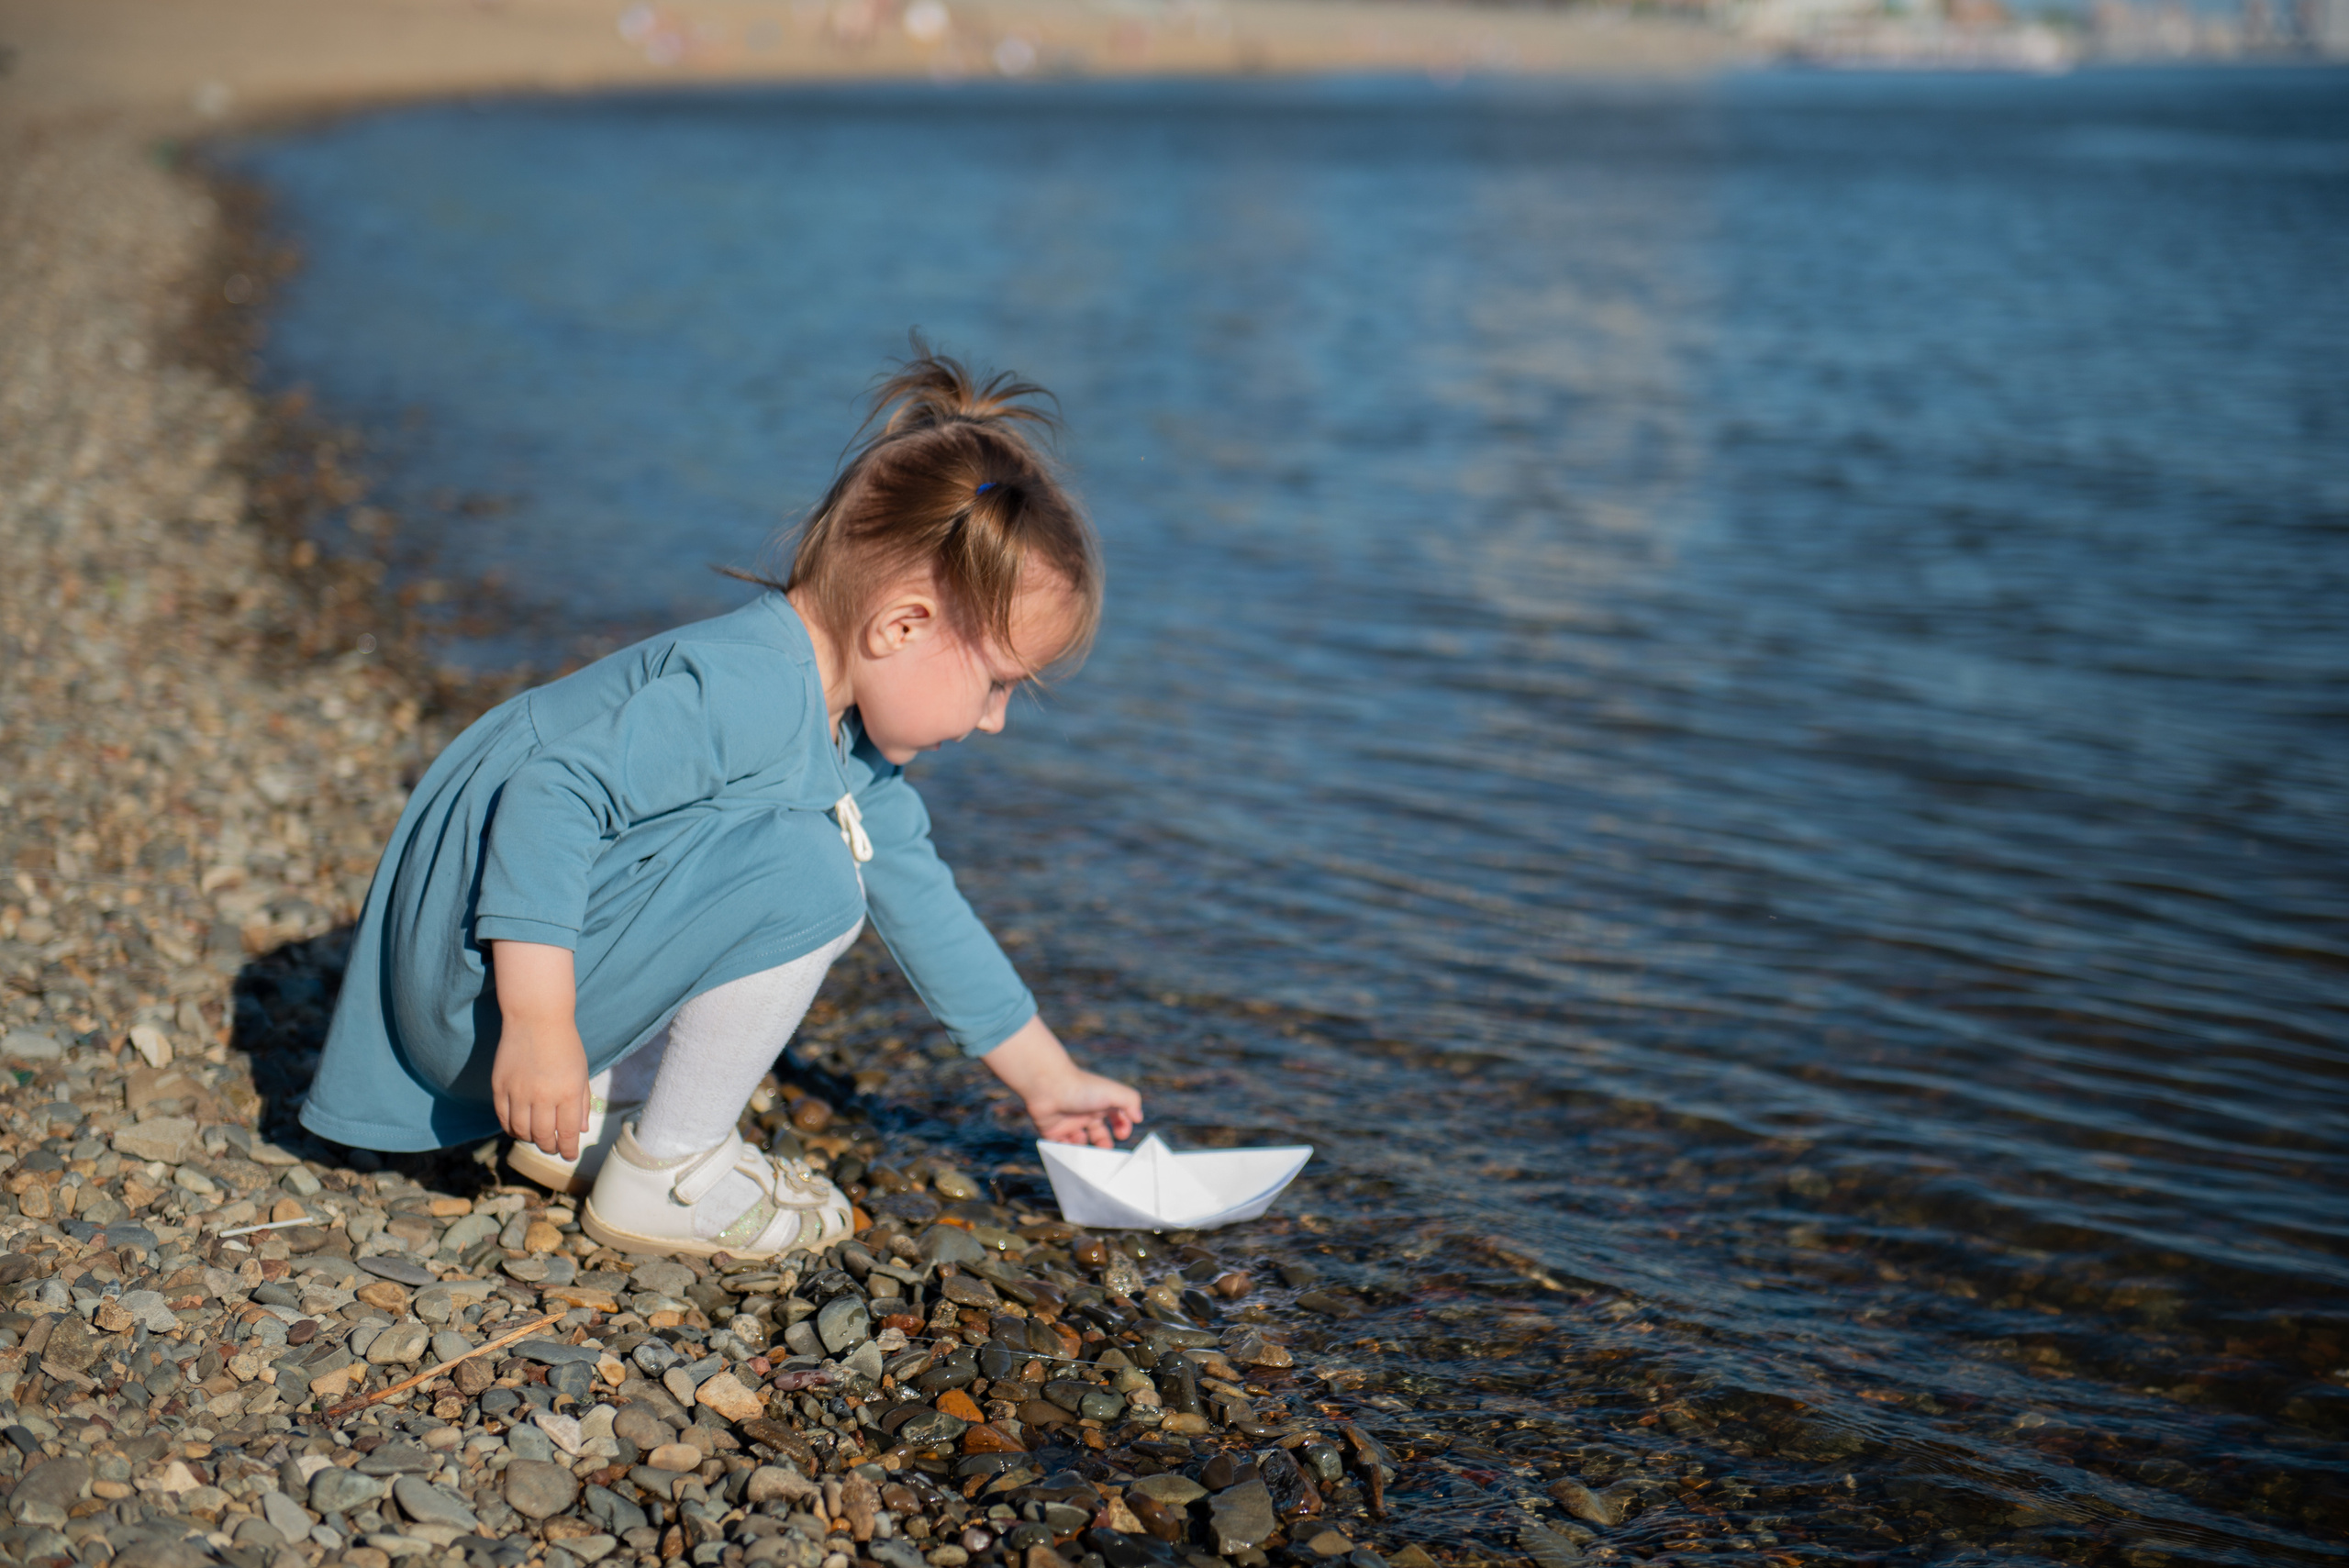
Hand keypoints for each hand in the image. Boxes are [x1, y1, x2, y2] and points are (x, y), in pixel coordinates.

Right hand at [489, 941, 590, 1161]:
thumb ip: (582, 1103)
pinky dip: (511, 1128)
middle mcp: (543, 1096)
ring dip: (530, 1139)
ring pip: (521, 1131)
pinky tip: (519, 1128)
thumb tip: (581, 1130)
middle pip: (543, 1137)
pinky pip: (503, 1118)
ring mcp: (518, 1092)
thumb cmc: (565, 1044)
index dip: (568, 1149)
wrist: (536, 1017)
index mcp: (569, 1092)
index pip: (567, 1133)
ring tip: (537, 1138)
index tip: (570, 1155)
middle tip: (553, 1148)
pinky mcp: (499, 1086)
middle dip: (550, 1147)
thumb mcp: (581, 1072)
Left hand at [981, 1016, 1142, 1148]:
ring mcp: (1069, 1122)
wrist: (1048, 1087)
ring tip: (1086, 1154)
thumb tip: (1138, 1118)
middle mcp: (1085, 1113)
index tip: (1122, 1134)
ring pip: (1081, 1144)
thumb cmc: (1082, 1088)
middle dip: (1104, 1146)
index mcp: (1101, 1103)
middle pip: (1099, 1135)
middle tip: (1104, 1151)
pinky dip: (1066, 1154)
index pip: (1117, 1118)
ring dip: (1085, 1153)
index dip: (1123, 1127)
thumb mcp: (1114, 1092)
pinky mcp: (1053, 1131)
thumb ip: (1132, 1102)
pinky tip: (1070, 1150)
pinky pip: (1061, 1148)